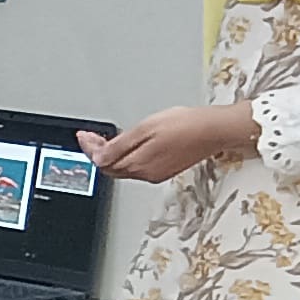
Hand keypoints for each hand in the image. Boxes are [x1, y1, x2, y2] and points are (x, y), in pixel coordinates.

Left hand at [82, 103, 257, 183]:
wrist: (216, 129)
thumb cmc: (186, 125)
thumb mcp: (146, 129)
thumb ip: (120, 146)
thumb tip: (99, 158)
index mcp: (139, 164)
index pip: (103, 162)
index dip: (89, 148)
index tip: (83, 135)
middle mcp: (146, 174)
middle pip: (112, 167)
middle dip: (98, 152)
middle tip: (90, 136)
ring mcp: (157, 173)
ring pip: (124, 167)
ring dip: (112, 154)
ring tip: (105, 138)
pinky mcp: (166, 168)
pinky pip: (138, 166)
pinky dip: (127, 156)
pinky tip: (128, 144)